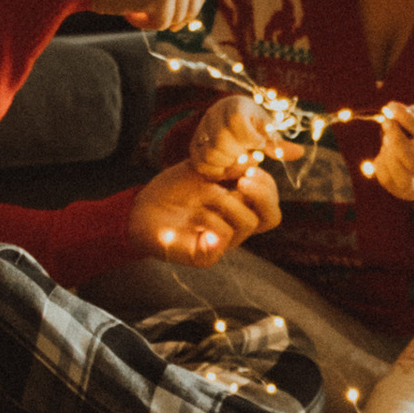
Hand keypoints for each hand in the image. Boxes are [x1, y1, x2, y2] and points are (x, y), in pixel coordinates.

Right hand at [51, 0, 210, 29]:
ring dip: (155, 17)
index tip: (168, 14)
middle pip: (195, 1)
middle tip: (141, 9)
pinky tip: (126, 9)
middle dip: (170, 13)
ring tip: (129, 2)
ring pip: (180, 14)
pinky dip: (144, 23)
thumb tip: (193, 6)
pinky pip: (163, 22)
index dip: (186, 4)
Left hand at [123, 155, 279, 263]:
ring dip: (227, 201)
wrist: (142, 207)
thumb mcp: (206, 168)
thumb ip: (231, 164)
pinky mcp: (207, 256)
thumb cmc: (174, 188)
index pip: (270, 202)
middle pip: (271, 218)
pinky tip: (195, 214)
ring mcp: (223, 243)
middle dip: (262, 195)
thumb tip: (259, 156)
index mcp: (240, 208)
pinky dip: (212, 220)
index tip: (252, 168)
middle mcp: (237, 227)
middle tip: (243, 181)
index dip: (268, 185)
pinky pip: (223, 237)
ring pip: (248, 224)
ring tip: (206, 193)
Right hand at [189, 91, 281, 173]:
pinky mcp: (194, 147)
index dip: (250, 137)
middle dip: (239, 154)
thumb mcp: (267, 131)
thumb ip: (278, 144)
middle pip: (222, 141)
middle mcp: (213, 115)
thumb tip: (299, 153)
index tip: (258, 143)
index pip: (236, 120)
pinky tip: (229, 167)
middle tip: (249, 157)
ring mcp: (201, 131)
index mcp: (234, 105)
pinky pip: (201, 164)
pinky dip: (216, 171)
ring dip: (228, 164)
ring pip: (210, 154)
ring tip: (240, 162)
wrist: (228, 120)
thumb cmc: (253, 125)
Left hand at [362, 101, 413, 201]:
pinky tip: (386, 152)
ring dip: (389, 154)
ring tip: (387, 139)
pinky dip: (381, 163)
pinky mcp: (407, 192)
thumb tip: (408, 112)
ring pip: (403, 178)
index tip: (392, 107)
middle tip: (387, 123)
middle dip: (396, 140)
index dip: (409, 121)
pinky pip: (387, 181)